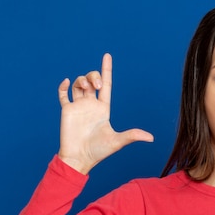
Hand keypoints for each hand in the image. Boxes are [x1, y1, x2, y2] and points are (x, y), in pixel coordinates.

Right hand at [57, 54, 153, 173]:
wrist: (79, 159)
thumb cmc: (99, 151)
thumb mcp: (117, 141)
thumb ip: (132, 135)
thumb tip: (151, 138)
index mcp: (104, 109)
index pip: (107, 85)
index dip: (106, 70)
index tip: (107, 55)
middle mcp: (91, 105)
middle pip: (93, 81)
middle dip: (94, 76)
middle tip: (97, 85)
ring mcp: (79, 107)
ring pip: (79, 84)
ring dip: (81, 79)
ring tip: (85, 87)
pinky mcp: (67, 111)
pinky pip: (63, 94)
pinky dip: (63, 86)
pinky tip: (66, 82)